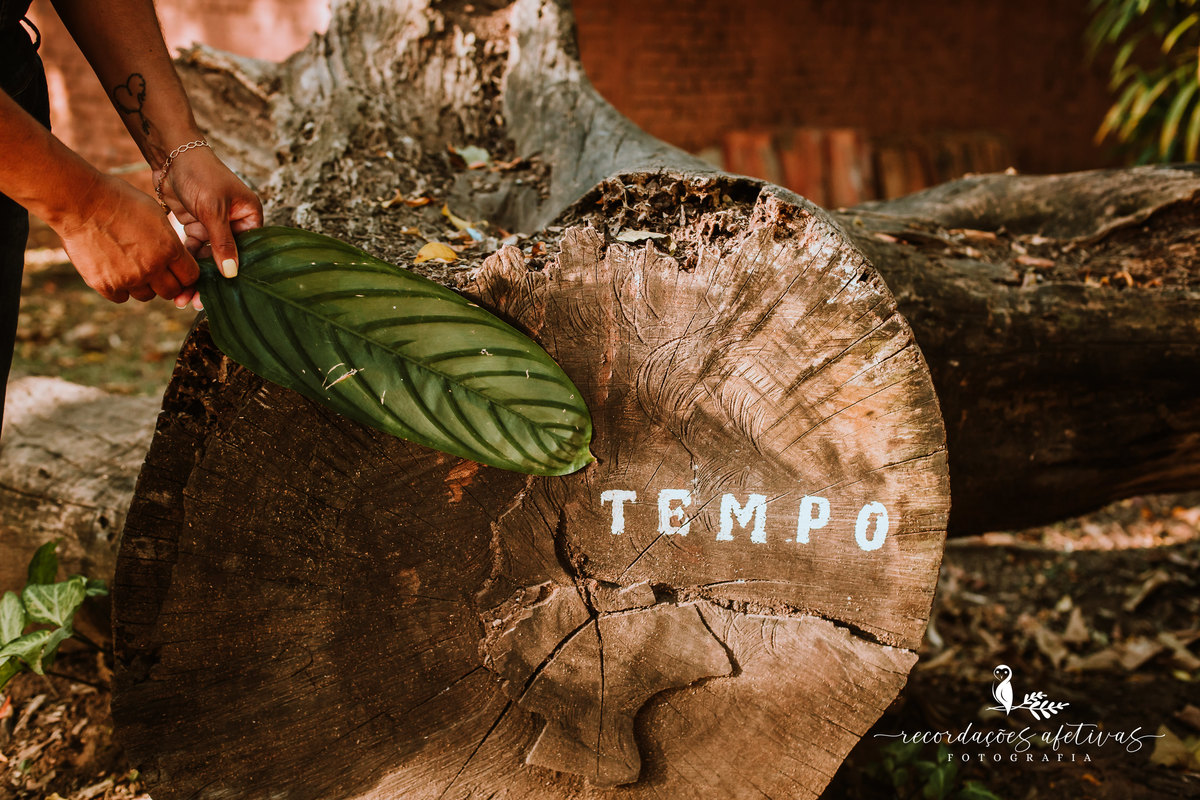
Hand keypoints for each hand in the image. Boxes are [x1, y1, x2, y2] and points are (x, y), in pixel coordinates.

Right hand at [55, 173, 199, 305]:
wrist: (80, 201)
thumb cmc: (119, 200)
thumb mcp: (156, 215)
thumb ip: (169, 241)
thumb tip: (176, 258)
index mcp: (169, 249)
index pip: (190, 276)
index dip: (185, 274)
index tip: (177, 270)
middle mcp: (152, 267)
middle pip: (171, 291)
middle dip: (167, 283)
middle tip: (155, 271)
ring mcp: (128, 278)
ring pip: (146, 296)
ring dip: (143, 285)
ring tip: (131, 266)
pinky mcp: (105, 284)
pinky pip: (121, 297)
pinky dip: (120, 288)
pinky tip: (114, 271)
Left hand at [160, 145, 262, 295]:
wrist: (171, 155)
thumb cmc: (200, 174)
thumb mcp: (213, 209)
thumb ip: (222, 243)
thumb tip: (232, 274)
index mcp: (249, 217)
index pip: (248, 252)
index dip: (236, 274)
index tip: (223, 296)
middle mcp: (236, 224)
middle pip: (228, 259)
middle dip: (212, 282)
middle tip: (197, 303)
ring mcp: (216, 226)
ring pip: (209, 259)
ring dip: (197, 276)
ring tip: (182, 298)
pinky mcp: (197, 226)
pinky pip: (195, 251)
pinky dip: (187, 263)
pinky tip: (179, 279)